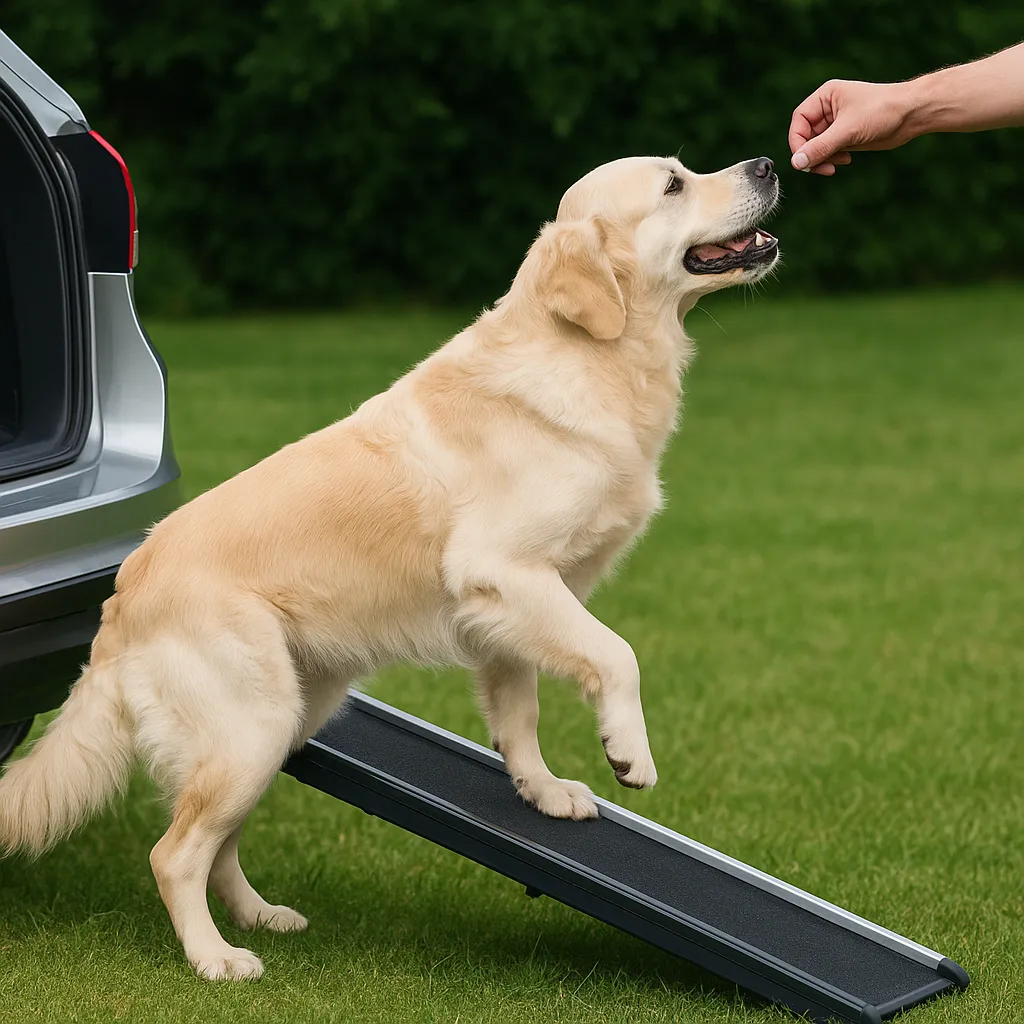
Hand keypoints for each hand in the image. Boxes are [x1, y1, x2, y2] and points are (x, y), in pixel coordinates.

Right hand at [788, 79, 916, 175]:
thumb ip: (820, 148)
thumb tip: (796, 163)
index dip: (798, 141)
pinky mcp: (846, 136)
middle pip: (805, 136)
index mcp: (825, 96)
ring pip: (816, 146)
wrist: (912, 114)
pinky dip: (832, 159)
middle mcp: (828, 109)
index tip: (804, 159)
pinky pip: (828, 151)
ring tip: (836, 165)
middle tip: (821, 167)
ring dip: (822, 159)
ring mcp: (836, 123)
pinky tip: (847, 160)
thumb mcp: (848, 130)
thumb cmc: (883, 111)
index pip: (799, 121)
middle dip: (812, 154)